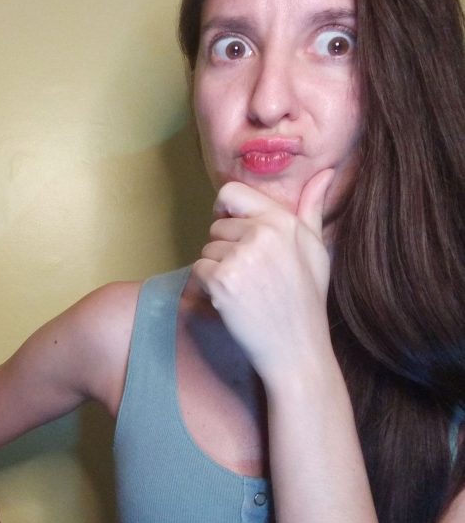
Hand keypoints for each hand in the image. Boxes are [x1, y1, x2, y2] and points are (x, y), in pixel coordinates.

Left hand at [192, 169, 335, 383]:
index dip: (226, 210)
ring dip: (218, 269)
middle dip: (226, 248)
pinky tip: (233, 301)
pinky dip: (208, 287)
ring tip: (246, 290)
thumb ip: (312, 209)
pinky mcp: (221, 280)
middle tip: (251, 276)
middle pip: (217, 226)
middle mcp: (262, 234)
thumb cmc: (306, 300)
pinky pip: (198, 270)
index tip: (232, 228)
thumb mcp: (316, 250)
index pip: (232, 193)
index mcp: (282, 222)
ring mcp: (240, 257)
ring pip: (206, 249)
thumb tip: (324, 173)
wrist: (296, 349)